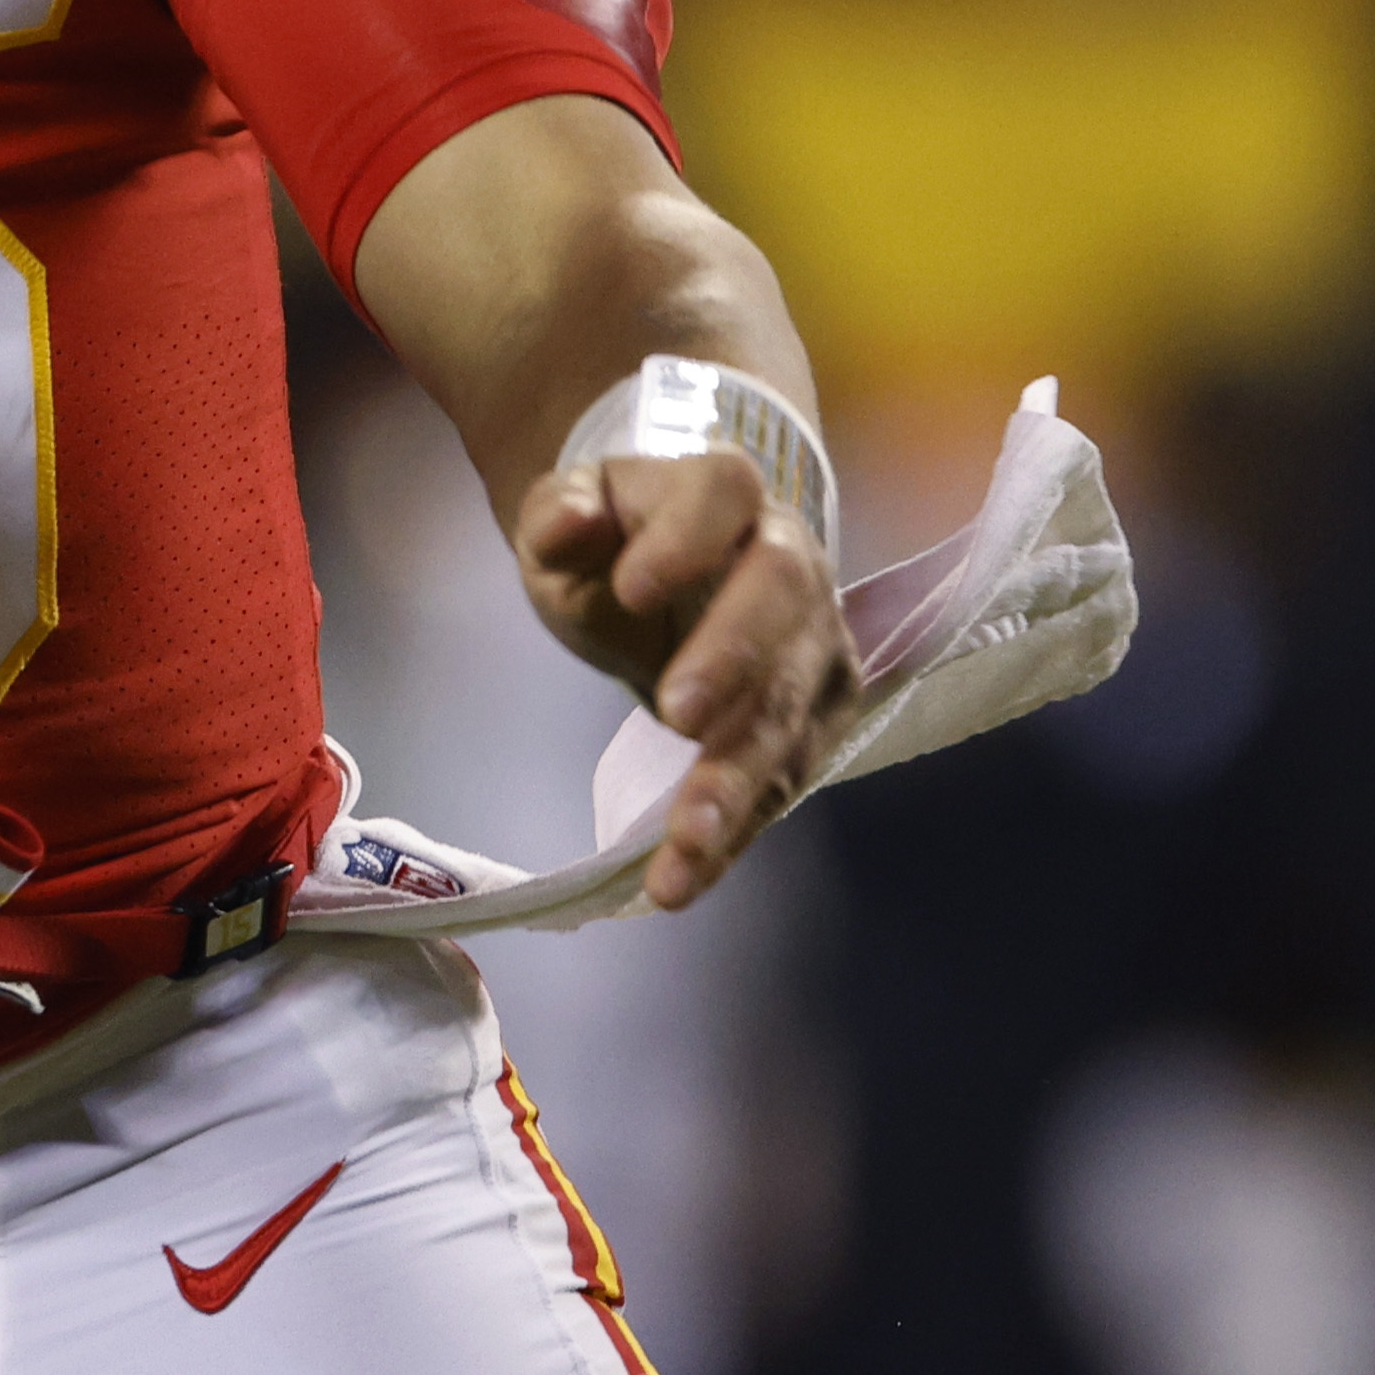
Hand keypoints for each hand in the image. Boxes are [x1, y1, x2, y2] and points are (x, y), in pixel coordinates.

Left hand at [509, 443, 857, 910]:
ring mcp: (814, 643)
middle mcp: (791, 559)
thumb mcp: (567, 515)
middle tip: (675, 715)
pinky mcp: (815, 719)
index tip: (632, 588)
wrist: (672, 574)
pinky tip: (680, 881)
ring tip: (682, 847)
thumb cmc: (616, 542)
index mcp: (724, 493)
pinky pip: (781, 781)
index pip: (723, 493)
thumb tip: (564, 527)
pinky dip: (732, 838)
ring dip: (737, 782)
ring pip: (788, 709)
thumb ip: (559, 512)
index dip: (688, 537)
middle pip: (782, 599)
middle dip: (735, 659)